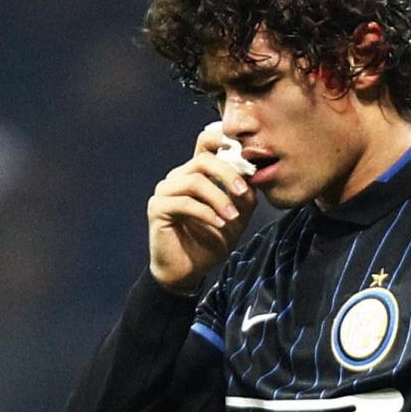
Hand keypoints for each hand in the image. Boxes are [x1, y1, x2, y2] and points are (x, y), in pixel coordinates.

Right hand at [148, 126, 257, 291]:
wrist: (188, 271)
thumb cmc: (209, 242)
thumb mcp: (236, 218)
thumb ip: (244, 198)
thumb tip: (253, 178)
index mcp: (196, 174)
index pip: (205, 143)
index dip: (223, 140)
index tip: (245, 153)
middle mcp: (178, 177)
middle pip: (203, 160)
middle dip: (228, 174)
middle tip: (243, 192)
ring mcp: (166, 192)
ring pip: (195, 181)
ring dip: (219, 198)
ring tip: (233, 217)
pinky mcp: (158, 209)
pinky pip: (184, 203)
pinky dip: (206, 213)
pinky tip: (219, 224)